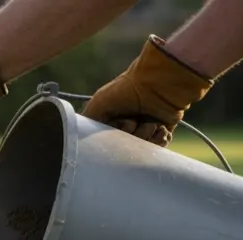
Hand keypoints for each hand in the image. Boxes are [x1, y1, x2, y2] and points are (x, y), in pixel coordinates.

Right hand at [82, 35, 213, 145]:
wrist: (157, 85)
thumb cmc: (124, 92)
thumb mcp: (98, 105)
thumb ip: (86, 124)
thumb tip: (81, 142)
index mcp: (109, 123)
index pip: (106, 145)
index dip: (110, 142)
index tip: (113, 129)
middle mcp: (125, 129)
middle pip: (124, 150)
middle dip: (129, 140)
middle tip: (133, 125)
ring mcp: (143, 131)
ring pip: (141, 150)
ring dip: (146, 136)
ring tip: (150, 123)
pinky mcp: (161, 132)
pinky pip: (159, 148)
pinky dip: (160, 139)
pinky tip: (160, 127)